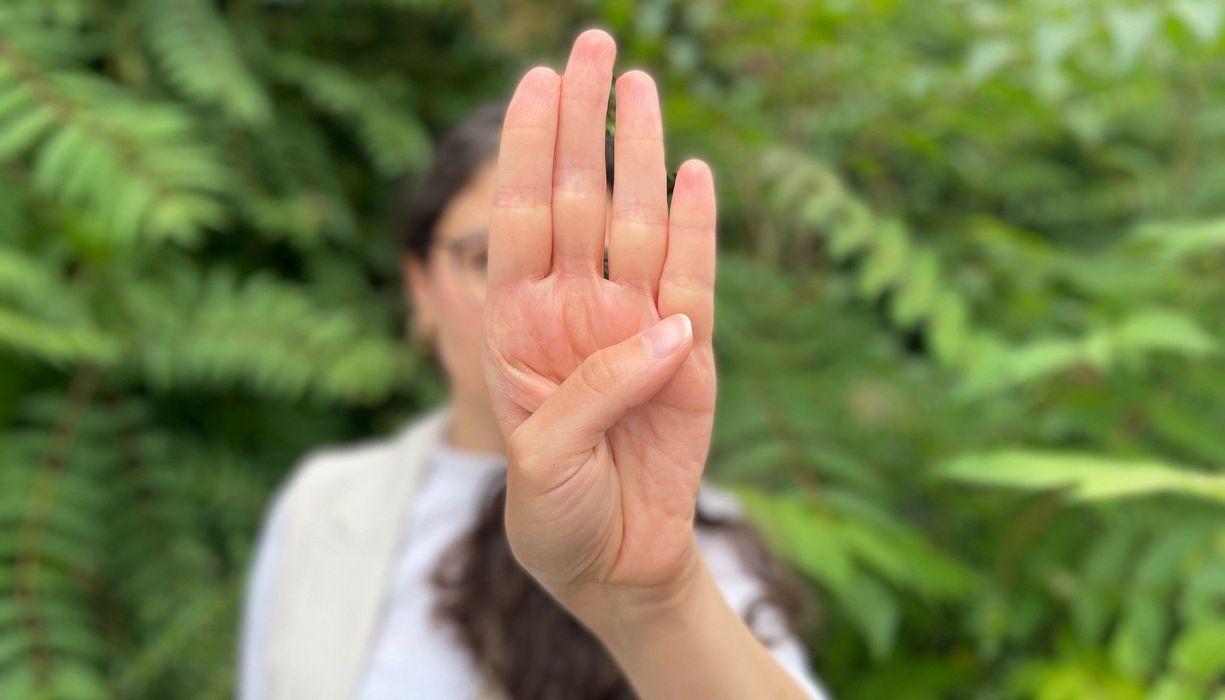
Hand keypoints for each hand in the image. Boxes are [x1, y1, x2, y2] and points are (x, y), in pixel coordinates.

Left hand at [480, 29, 717, 628]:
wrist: (614, 566)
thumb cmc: (555, 514)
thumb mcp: (542, 458)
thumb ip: (595, 389)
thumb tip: (669, 328)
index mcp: (522, 327)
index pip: (524, 218)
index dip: (529, 151)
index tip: (535, 82)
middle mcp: (578, 312)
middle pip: (581, 198)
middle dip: (586, 122)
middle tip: (595, 45)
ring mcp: (636, 327)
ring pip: (638, 223)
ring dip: (639, 153)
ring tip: (639, 85)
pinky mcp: (693, 357)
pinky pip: (695, 279)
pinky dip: (696, 227)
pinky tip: (692, 170)